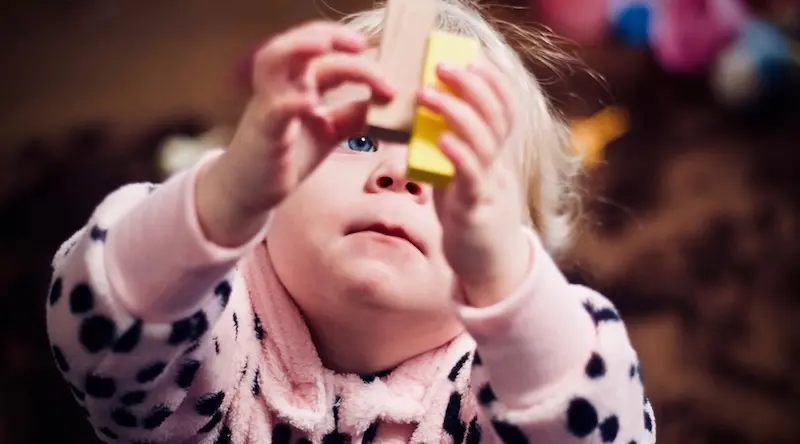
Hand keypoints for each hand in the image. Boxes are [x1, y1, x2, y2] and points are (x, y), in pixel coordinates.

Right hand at [197, 21, 393, 245]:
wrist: (251, 189)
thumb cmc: (288, 155)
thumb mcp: (329, 132)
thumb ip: (353, 115)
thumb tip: (387, 101)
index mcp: (298, 83)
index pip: (326, 55)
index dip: (358, 59)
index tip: (387, 79)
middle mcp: (281, 87)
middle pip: (297, 43)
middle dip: (328, 35)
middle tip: (360, 44)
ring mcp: (269, 105)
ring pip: (272, 61)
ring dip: (297, 47)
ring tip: (324, 44)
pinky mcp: (263, 132)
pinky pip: (273, 109)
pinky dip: (290, 101)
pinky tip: (310, 102)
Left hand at [416, 59, 530, 306]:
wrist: (487, 269)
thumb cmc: (470, 220)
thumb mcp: (461, 179)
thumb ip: (451, 153)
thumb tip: (422, 124)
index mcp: (495, 157)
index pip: (504, 110)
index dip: (493, 81)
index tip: (472, 59)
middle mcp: (498, 167)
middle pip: (495, 117)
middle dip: (471, 85)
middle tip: (443, 65)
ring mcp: (489, 188)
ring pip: (483, 142)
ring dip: (455, 112)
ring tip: (427, 93)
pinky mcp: (475, 211)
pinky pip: (470, 178)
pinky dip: (457, 154)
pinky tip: (440, 139)